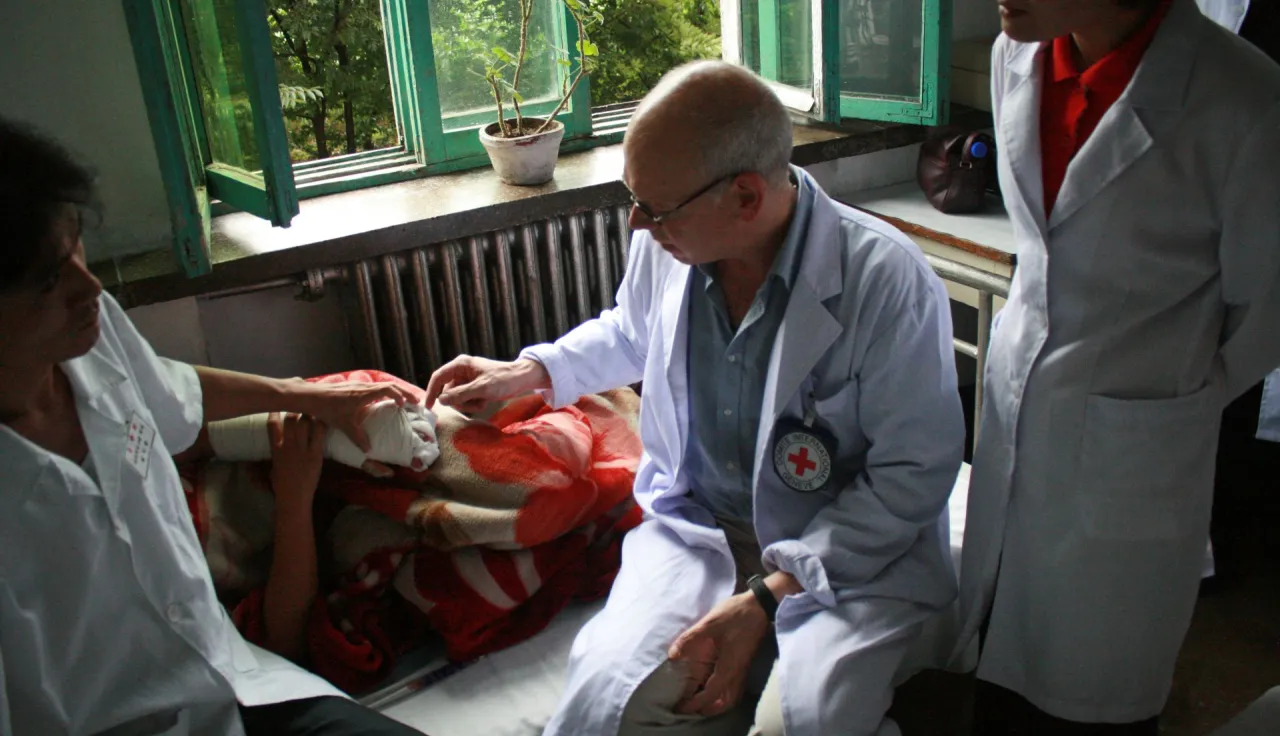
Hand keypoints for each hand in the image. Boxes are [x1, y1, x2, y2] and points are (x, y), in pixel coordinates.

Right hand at [268, 413, 326, 510]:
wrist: (293, 497)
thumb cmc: (282, 484)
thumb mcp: (274, 465)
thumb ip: (276, 451)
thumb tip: (278, 441)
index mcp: (276, 448)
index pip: (272, 425)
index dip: (276, 412)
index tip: (280, 404)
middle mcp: (287, 446)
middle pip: (291, 419)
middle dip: (296, 408)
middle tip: (304, 402)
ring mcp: (302, 450)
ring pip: (305, 423)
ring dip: (309, 413)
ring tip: (315, 407)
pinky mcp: (315, 454)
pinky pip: (319, 434)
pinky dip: (321, 424)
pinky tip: (325, 418)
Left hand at [294, 380, 417, 452]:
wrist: (310, 397)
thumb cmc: (328, 409)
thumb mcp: (345, 425)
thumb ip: (358, 437)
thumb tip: (368, 450)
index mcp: (365, 393)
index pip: (389, 389)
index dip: (400, 396)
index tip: (406, 405)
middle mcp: (364, 386)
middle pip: (389, 385)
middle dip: (403, 392)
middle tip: (414, 401)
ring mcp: (358, 384)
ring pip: (381, 385)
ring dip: (393, 391)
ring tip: (401, 400)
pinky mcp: (352, 386)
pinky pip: (373, 386)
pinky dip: (383, 391)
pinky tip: (381, 400)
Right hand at [423, 356, 549, 412]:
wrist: (522, 379)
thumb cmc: (503, 380)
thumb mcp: (482, 388)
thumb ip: (460, 394)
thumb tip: (441, 401)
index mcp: (460, 364)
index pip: (438, 377)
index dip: (431, 392)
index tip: (428, 407)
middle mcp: (461, 370)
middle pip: (447, 391)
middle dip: (459, 401)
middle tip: (474, 403)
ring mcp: (467, 380)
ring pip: (456, 398)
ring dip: (468, 404)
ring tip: (482, 401)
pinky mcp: (473, 388)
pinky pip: (466, 400)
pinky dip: (474, 404)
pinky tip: (485, 401)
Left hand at [667, 592, 769, 716]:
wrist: (760, 605)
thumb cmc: (736, 614)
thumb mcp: (709, 624)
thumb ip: (690, 638)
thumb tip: (673, 655)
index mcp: (728, 667)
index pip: (711, 694)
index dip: (695, 703)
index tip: (680, 707)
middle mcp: (737, 672)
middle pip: (724, 702)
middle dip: (706, 709)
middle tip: (687, 707)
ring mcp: (742, 669)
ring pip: (731, 697)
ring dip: (715, 703)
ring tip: (698, 701)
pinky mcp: (744, 663)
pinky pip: (734, 687)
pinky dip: (722, 694)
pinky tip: (711, 685)